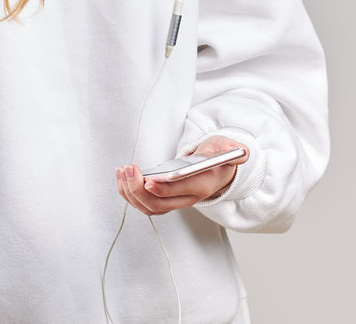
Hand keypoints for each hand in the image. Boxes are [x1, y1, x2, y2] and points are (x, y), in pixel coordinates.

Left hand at [115, 135, 249, 216]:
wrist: (219, 170)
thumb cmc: (220, 157)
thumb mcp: (229, 148)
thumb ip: (233, 150)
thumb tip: (233, 151)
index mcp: (202, 186)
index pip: (179, 192)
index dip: (162, 188)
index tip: (147, 179)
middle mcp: (188, 199)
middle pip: (158, 204)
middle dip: (138, 189)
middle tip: (128, 170)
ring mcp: (175, 202)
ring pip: (148, 207)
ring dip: (130, 192)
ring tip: (122, 171)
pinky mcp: (165, 200)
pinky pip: (144, 204)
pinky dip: (130, 193)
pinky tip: (123, 177)